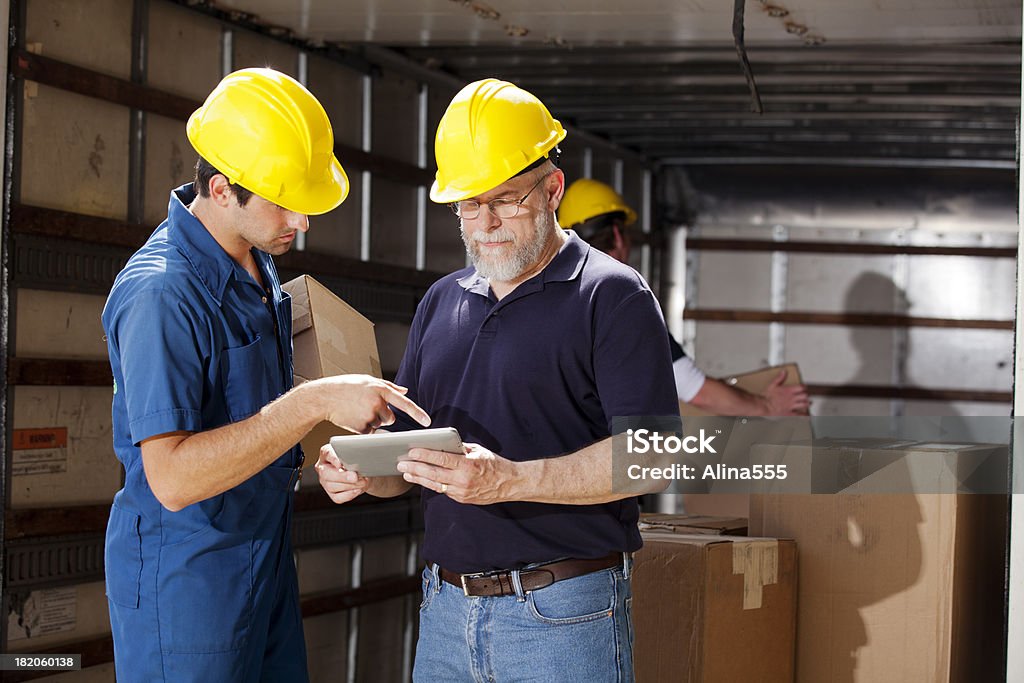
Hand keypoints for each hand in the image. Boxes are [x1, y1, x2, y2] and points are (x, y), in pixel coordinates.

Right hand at [313, 375, 430, 432]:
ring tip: (356, 411)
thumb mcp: (368, 381)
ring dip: (371, 421)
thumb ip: (388, 386)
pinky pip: (369, 432)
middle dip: (382, 415)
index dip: (417, 413)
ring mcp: (369, 415)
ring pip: (379, 425)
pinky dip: (363, 428)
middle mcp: (376, 402)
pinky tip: (352, 418)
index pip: (404, 403)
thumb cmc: (345, 387)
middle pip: (390, 418)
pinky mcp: (361, 427)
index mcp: (380, 389)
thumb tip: (405, 391)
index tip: (428, 422)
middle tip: (366, 407)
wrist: (324, 397)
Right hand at [315, 443, 369, 503]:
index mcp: (327, 453)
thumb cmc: (357, 461)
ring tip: (362, 482)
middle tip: (355, 476)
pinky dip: (349, 494)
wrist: (365, 473)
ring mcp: (325, 482)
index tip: (340, 463)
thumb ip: (354, 457)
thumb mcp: (357, 455)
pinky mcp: (332, 494)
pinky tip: (357, 489)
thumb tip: (356, 464)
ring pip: (331, 486)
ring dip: (349, 485)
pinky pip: (337, 498)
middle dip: (342, 476)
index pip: (327, 453)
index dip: (333, 458)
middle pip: (326, 473)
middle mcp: (323, 468)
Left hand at [396, 443, 521, 504]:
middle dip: (415, 468)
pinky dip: (431, 484)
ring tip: (406, 472)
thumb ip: (460, 449)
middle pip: (433, 474)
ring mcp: (461, 492)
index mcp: (467, 465)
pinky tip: (422, 479)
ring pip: (434, 484)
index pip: (441, 459)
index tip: (412, 451)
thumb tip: (443, 445)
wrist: (510, 484)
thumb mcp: (478, 451)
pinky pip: (442, 490)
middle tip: (401, 463)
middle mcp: (463, 480)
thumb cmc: (495, 464)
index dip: (425, 455)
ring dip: (418, 478)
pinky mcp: (461, 499)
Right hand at [761, 370, 809, 415]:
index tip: (804, 387)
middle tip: (806, 395)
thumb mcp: (772, 385)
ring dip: (807, 403)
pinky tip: (805, 414)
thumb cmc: (767, 396)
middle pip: (804, 396)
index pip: (801, 387)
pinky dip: (803, 415)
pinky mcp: (789, 413)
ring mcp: (791, 406)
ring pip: (804, 404)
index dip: (804, 387)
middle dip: (806, 395)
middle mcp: (792, 398)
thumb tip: (784, 371)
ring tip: (809, 403)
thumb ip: (779, 378)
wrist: (764, 406)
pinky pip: (799, 415)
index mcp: (788, 390)